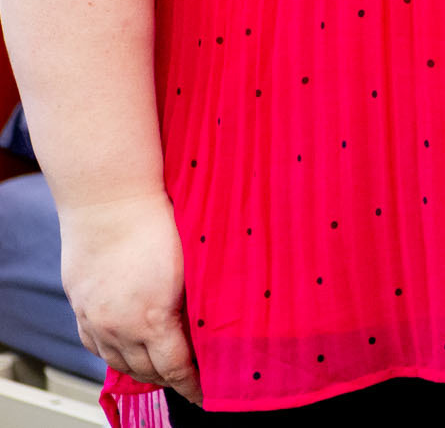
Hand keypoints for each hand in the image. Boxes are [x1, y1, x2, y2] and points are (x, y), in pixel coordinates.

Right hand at [58, 192, 200, 403]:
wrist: (110, 200)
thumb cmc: (159, 223)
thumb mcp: (192, 266)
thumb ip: (198, 302)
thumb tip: (214, 325)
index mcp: (152, 319)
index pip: (175, 368)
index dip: (193, 385)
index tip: (206, 394)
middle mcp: (118, 327)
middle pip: (145, 370)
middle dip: (169, 379)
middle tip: (189, 379)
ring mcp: (94, 318)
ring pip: (118, 361)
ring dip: (141, 369)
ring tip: (162, 368)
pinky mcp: (80, 306)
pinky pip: (95, 345)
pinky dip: (114, 354)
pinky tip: (128, 350)